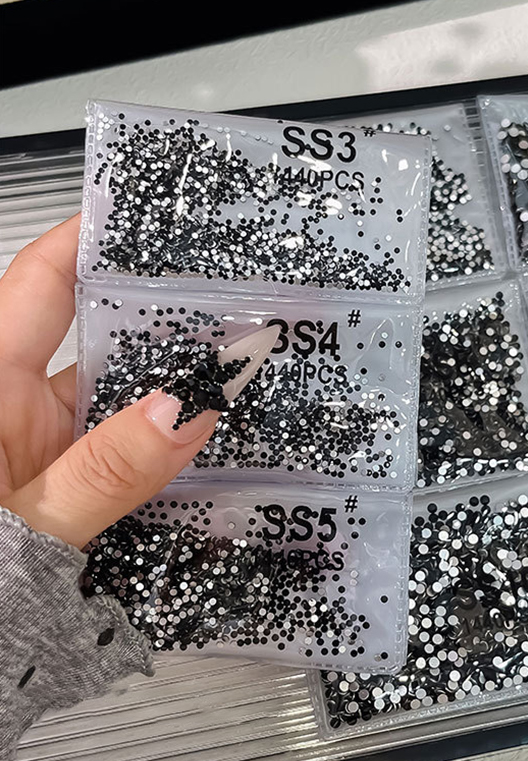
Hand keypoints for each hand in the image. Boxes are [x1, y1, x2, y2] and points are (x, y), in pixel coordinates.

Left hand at [0, 216, 219, 548]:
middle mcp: (22, 409)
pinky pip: (134, 445)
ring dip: (180, 383)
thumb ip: (107, 470)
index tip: (143, 207)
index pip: (41, 288)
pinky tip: (222, 436)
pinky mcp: (78, 482)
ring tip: (247, 361)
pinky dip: (174, 439)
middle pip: (101, 337)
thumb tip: (190, 407)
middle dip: (163, 313)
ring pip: (127, 395)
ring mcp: (54, 447)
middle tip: (235, 295)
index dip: (86, 239)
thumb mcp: (30, 528)